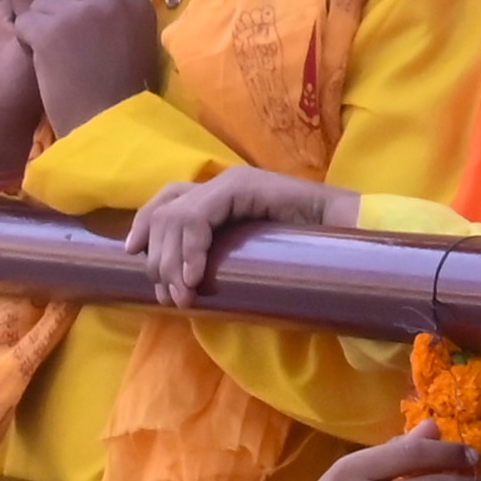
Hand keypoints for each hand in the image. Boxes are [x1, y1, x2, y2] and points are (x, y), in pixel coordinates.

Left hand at [12, 0, 160, 137]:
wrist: (110, 125)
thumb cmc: (123, 92)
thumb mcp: (135, 40)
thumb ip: (115, 13)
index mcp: (135, 0)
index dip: (82, 0)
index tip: (83, 28)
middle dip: (59, 10)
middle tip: (67, 44)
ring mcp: (79, 10)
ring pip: (41, 3)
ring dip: (42, 28)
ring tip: (57, 59)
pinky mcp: (51, 28)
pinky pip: (24, 23)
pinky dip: (28, 44)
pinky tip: (44, 65)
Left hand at [127, 162, 338, 304]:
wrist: (346, 235)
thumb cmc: (301, 254)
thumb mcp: (244, 256)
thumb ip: (217, 259)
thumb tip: (179, 286)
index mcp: (218, 196)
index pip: (166, 202)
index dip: (144, 225)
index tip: (134, 256)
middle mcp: (220, 184)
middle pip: (164, 212)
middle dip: (159, 259)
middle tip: (172, 297)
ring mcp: (231, 183)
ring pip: (175, 217)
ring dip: (172, 261)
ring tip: (185, 295)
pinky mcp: (243, 187)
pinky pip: (198, 217)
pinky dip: (191, 249)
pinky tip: (195, 277)